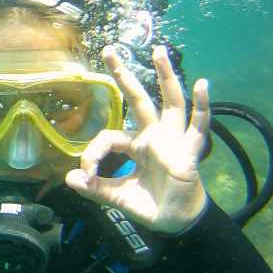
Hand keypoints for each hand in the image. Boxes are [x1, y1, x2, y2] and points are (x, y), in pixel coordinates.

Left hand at [65, 45, 209, 233]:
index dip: (93, 153)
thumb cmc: (150, 205)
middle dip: (123, 75)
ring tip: (158, 50)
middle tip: (108, 50)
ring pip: (171, 101)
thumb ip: (95, 188)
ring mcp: (173, 140)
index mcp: (135, 145)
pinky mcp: (189, 151)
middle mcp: (154, 135)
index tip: (86, 174)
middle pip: (137, 98)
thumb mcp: (117, 197)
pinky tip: (203, 84)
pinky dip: (203, 106)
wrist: (176, 222)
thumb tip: (69, 178)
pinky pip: (199, 126)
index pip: (109, 136)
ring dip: (165, 76)